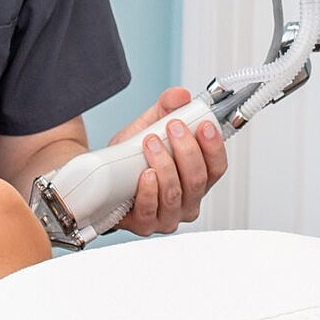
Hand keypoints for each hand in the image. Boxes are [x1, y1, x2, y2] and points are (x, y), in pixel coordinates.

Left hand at [109, 86, 228, 235]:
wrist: (101, 180)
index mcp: (196, 179)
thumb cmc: (131, 159)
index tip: (203, 125)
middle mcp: (188, 201)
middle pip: (198, 179)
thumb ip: (166, 108)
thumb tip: (180, 94)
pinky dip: (148, 189)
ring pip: (175, 193)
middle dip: (187, 150)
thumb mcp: (149, 126)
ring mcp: (168, 216)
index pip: (218, 167)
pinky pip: (151, 209)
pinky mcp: (145, 225)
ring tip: (151, 142)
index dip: (214, 146)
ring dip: (164, 165)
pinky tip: (144, 174)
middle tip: (173, 127)